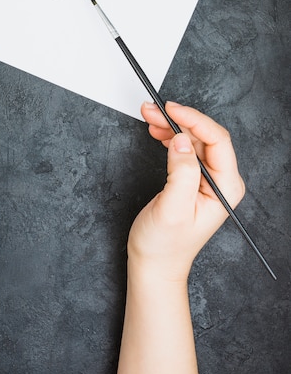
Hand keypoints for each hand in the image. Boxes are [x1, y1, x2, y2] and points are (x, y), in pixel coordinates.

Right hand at [127, 101, 245, 281]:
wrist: (154, 263)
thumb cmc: (164, 245)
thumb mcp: (172, 209)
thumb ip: (181, 174)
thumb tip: (182, 141)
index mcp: (224, 188)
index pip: (217, 140)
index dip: (194, 120)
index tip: (171, 110)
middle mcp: (220, 181)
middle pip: (204, 136)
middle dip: (178, 119)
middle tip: (152, 110)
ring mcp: (206, 179)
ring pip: (192, 139)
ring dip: (170, 125)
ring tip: (149, 117)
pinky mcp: (192, 179)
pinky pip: (184, 148)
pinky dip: (169, 136)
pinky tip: (156, 132)